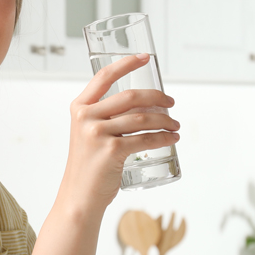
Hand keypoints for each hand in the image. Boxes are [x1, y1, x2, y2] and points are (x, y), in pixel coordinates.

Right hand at [59, 54, 179, 212]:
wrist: (79, 197)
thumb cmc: (88, 166)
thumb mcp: (89, 134)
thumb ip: (105, 117)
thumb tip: (141, 105)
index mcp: (79, 108)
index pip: (104, 76)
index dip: (127, 63)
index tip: (146, 58)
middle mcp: (85, 117)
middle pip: (130, 96)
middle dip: (157, 97)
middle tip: (171, 103)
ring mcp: (97, 133)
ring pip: (143, 118)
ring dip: (165, 120)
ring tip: (175, 125)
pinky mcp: (111, 150)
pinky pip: (145, 139)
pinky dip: (163, 137)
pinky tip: (172, 138)